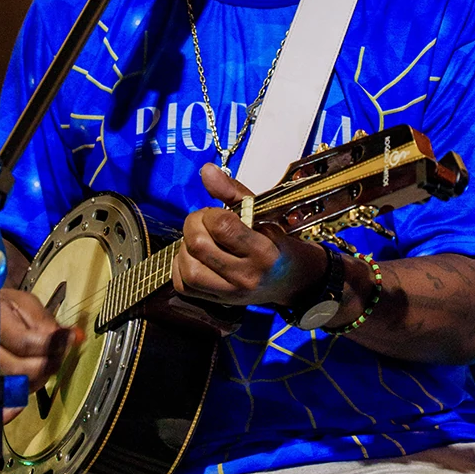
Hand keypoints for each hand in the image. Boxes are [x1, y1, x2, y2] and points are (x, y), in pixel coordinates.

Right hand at [0, 280, 82, 421]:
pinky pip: (6, 396)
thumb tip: (66, 337)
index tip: (70, 337)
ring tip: (50, 359)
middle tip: (61, 351)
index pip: (24, 343)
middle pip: (20, 370)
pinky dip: (25, 391)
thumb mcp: (23, 302)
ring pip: (16, 385)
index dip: (51, 343)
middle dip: (48, 363)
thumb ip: (44, 321)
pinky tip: (35, 380)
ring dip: (40, 376)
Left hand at [171, 162, 326, 307]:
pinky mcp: (217, 302)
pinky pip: (183, 285)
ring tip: (202, 239)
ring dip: (186, 247)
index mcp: (263, 253)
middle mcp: (246, 277)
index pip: (222, 226)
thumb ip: (233, 191)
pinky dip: (181, 266)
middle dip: (195, 225)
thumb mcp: (265, 213)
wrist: (293, 280)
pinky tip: (195, 257)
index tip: (219, 213)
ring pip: (187, 268)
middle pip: (198, 246)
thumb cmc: (278, 242)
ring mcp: (230, 294)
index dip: (213, 213)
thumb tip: (206, 170)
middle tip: (206, 222)